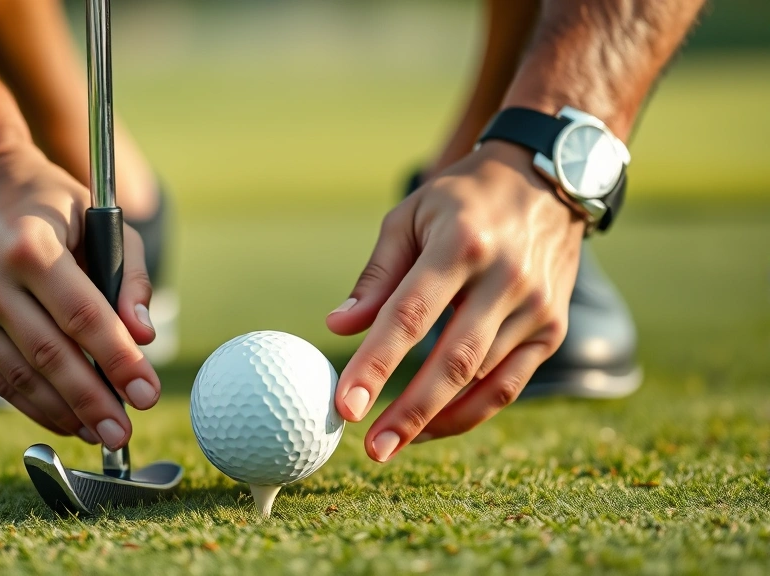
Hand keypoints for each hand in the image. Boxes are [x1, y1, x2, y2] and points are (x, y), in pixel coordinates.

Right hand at [0, 143, 159, 449]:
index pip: (82, 316)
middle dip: (93, 400)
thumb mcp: (102, 220)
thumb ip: (130, 278)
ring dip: (66, 413)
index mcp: (31, 246)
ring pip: (23, 377)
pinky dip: (37, 406)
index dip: (117, 359)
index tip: (147, 393)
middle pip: (50, 355)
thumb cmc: (51, 206)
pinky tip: (70, 421)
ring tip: (102, 434)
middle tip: (124, 433)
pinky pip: (2, 380)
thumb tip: (144, 338)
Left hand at [327, 141, 582, 461]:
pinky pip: (508, 384)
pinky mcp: (552, 327)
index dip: (376, 364)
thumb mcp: (409, 218)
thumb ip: (376, 277)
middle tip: (371, 450)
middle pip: (453, 361)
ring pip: (481, 380)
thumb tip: (338, 328)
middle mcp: (506, 278)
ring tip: (391, 441)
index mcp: (461, 244)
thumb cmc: (461, 200)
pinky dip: (471, 411)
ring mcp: (536, 306)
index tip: (346, 406)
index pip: (411, 315)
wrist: (547, 180)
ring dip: (434, 418)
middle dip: (409, 413)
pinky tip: (434, 425)